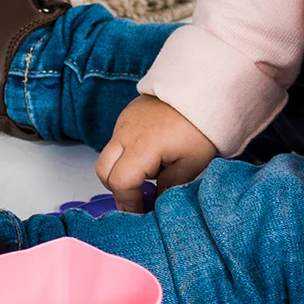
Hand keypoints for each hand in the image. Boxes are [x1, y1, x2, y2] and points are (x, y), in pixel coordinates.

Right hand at [96, 94, 217, 210]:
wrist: (200, 89)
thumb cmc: (199, 128)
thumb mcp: (191, 165)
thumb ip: (169, 187)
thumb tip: (156, 204)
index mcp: (141, 147)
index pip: (120, 182)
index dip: (128, 203)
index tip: (140, 214)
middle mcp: (124, 133)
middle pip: (103, 170)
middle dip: (117, 189)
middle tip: (138, 200)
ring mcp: (123, 122)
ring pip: (107, 156)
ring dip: (120, 172)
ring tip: (146, 179)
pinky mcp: (126, 116)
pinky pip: (116, 142)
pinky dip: (124, 157)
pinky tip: (148, 160)